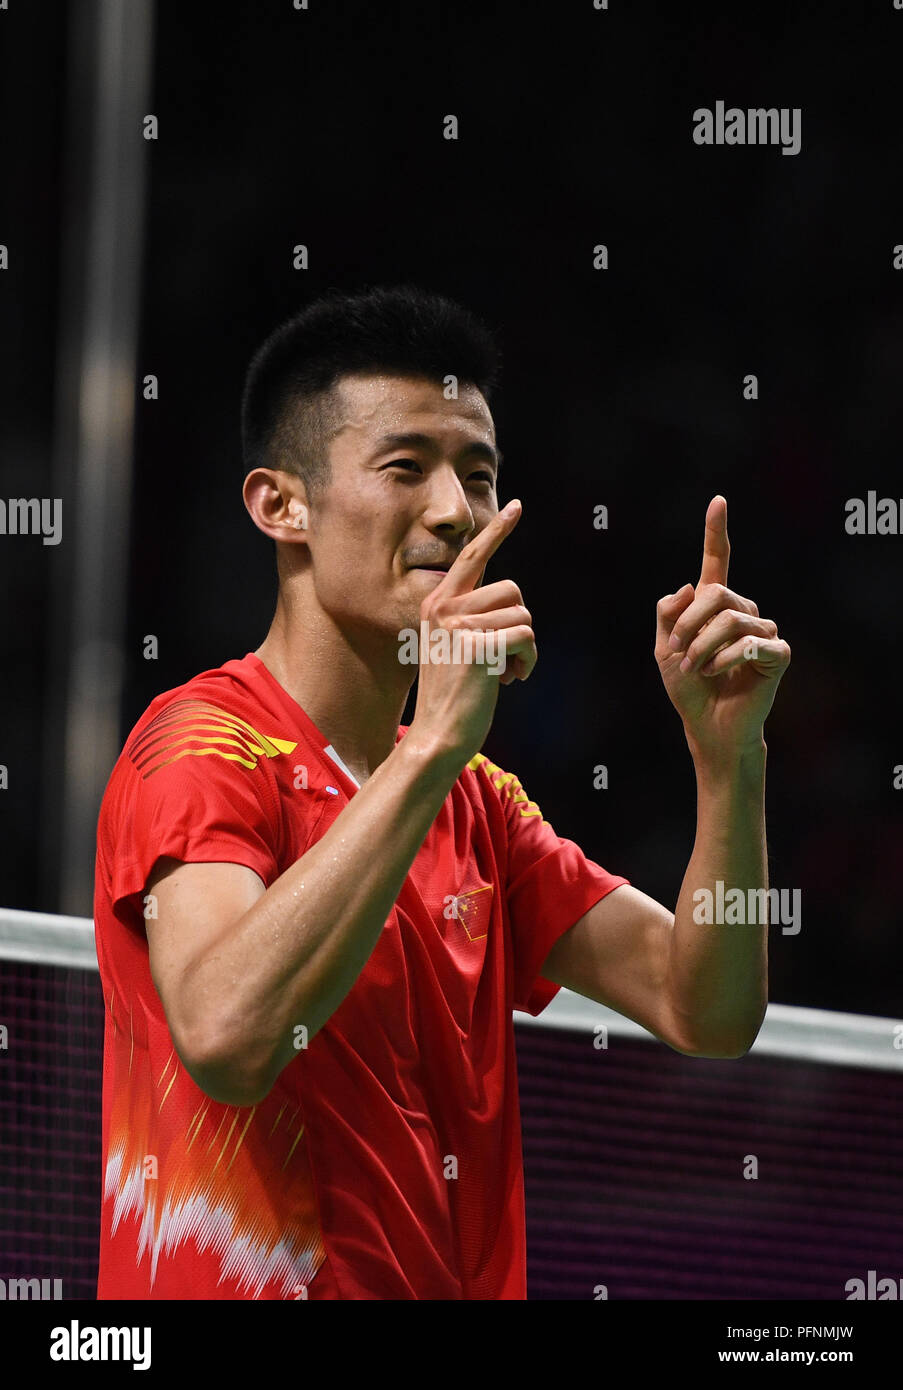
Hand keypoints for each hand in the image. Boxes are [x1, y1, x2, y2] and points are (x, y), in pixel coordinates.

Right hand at [408, 499, 536, 765]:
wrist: (437, 736)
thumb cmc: (452, 696)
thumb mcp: (455, 647)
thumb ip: (474, 619)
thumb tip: (511, 603)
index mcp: (437, 604)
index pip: (472, 557)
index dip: (497, 531)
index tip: (516, 506)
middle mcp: (445, 608)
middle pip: (513, 590)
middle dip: (519, 624)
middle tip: (504, 658)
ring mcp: (460, 626)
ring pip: (524, 615)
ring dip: (524, 648)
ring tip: (502, 673)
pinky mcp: (478, 646)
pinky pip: (528, 638)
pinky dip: (528, 662)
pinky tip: (509, 681)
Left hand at [654, 496, 790, 758]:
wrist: (707, 725)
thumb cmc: (688, 688)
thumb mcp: (662, 648)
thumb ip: (668, 613)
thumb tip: (692, 585)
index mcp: (714, 605)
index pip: (718, 560)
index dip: (716, 531)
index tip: (717, 501)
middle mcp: (743, 611)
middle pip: (716, 594)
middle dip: (688, 624)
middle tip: (676, 653)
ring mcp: (763, 630)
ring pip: (729, 619)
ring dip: (702, 647)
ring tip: (696, 668)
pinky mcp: (778, 653)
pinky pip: (749, 643)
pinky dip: (725, 659)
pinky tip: (718, 673)